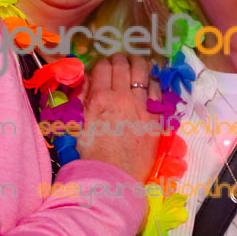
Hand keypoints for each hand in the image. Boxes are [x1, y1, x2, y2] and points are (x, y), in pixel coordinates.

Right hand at [76, 54, 160, 181]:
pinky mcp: (155, 116)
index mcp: (99, 99)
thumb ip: (82, 100)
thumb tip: (86, 82)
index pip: (102, 68)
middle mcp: (122, 97)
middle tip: (121, 59)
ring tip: (139, 61)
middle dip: (121, 59)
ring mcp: (141, 105)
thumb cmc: (91, 155)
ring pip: (143, 72)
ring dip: (140, 63)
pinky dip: (154, 80)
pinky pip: (158, 89)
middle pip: (123, 65)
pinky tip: (153, 78)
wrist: (114, 176)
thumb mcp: (78, 125)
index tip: (104, 67)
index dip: (103, 64)